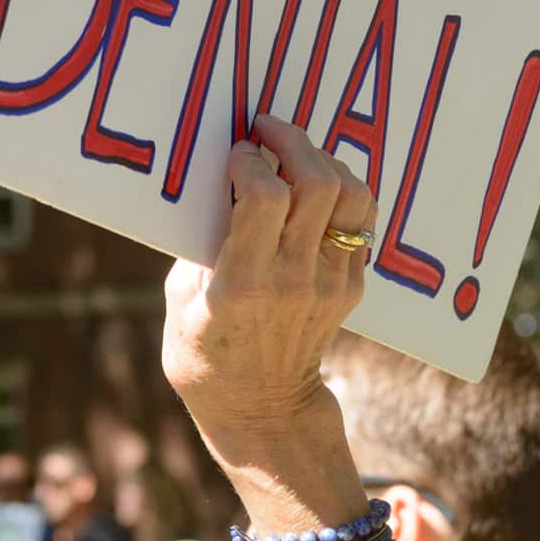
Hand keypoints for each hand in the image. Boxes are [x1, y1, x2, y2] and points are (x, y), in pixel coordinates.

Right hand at [162, 114, 376, 487]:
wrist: (263, 412)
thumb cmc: (204, 354)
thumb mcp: (181, 298)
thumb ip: (202, 241)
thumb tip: (220, 183)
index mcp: (244, 284)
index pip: (264, 197)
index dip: (249, 160)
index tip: (234, 151)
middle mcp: (295, 280)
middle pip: (317, 184)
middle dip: (290, 141)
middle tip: (266, 129)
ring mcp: (331, 284)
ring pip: (351, 196)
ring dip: (323, 160)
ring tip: (294, 152)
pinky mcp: (351, 286)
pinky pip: (358, 220)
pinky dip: (337, 190)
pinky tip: (310, 186)